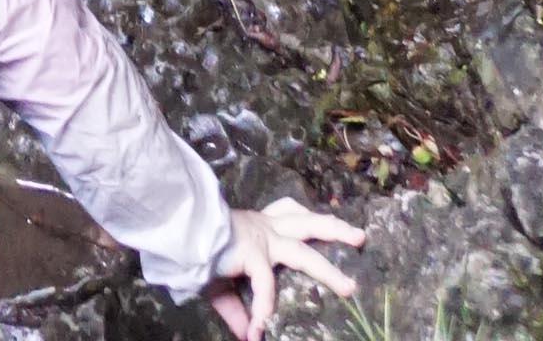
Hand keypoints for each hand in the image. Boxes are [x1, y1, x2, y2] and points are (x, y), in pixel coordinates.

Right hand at [209, 202, 367, 339]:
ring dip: (327, 270)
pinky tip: (260, 328)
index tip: (335, 224)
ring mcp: (261, 238)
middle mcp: (266, 228)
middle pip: (309, 224)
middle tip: (362, 239)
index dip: (312, 220)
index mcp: (261, 227)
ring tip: (349, 288)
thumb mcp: (222, 286)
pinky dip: (264, 306)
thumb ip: (239, 311)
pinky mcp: (250, 252)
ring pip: (302, 251)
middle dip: (336, 230)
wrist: (180, 234)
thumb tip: (250, 338)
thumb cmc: (200, 254)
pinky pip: (264, 283)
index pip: (291, 214)